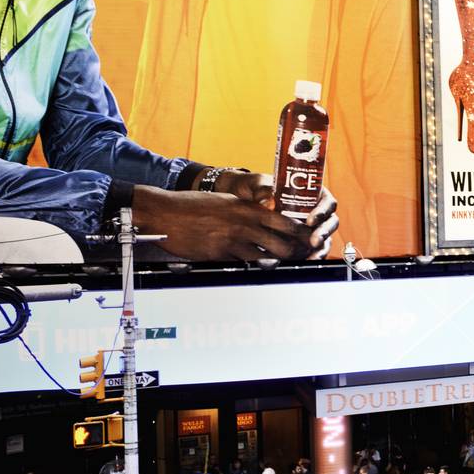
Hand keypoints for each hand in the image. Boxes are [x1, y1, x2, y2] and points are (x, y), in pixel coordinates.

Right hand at [132, 185, 311, 262]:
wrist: (164, 211)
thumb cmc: (194, 205)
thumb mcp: (228, 201)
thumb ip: (250, 210)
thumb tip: (268, 217)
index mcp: (250, 209)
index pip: (288, 223)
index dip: (302, 236)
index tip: (309, 243)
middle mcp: (245, 224)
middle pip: (284, 245)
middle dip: (295, 256)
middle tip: (300, 262)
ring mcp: (233, 240)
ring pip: (267, 259)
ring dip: (276, 266)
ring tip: (283, 269)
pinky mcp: (219, 254)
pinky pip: (242, 266)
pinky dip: (251, 270)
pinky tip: (256, 272)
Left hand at [217, 173, 339, 258]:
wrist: (241, 201)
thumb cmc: (253, 188)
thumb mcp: (257, 184)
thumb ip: (262, 190)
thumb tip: (267, 201)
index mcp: (312, 194)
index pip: (327, 202)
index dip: (323, 212)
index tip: (311, 221)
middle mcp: (314, 211)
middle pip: (329, 222)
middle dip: (324, 233)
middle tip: (314, 242)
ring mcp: (309, 228)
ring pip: (323, 239)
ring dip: (320, 249)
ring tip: (312, 257)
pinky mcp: (301, 242)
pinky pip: (310, 250)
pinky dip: (308, 257)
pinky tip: (302, 262)